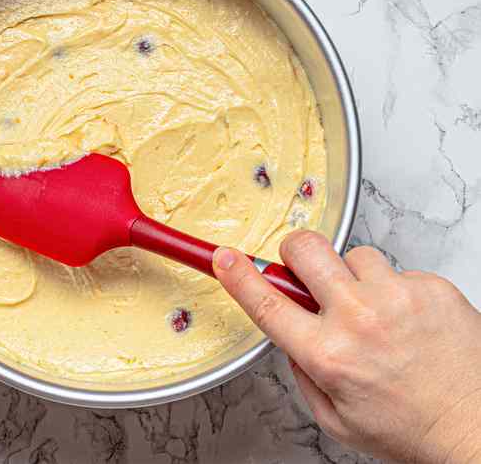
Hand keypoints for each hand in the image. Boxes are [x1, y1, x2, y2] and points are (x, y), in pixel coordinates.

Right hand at [215, 233, 480, 463]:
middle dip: (298, 255)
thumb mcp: (337, 418)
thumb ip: (304, 373)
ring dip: (358, 279)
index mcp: (328, 355)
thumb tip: (290, 336)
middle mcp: (359, 319)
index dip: (238, 275)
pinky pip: (400, 271)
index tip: (223, 257)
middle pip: (305, 249)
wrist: (479, 430)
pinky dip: (400, 292)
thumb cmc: (414, 430)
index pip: (267, 303)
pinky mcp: (432, 289)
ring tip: (380, 314)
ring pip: (355, 256)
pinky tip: (412, 323)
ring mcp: (398, 298)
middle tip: (309, 272)